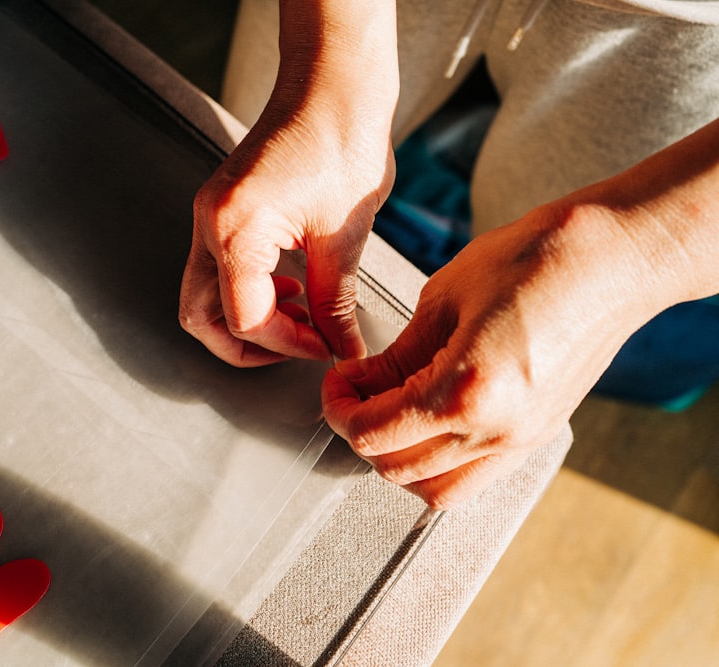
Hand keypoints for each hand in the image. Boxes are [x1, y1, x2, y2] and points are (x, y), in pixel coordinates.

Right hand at [179, 87, 394, 365]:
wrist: (332, 84)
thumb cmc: (340, 139)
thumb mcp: (344, 234)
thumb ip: (335, 301)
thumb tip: (341, 345)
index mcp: (234, 230)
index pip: (245, 319)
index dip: (289, 345)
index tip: (326, 345)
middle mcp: (209, 224)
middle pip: (199, 317)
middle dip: (247, 345)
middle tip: (295, 348)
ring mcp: (209, 215)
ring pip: (204, 295)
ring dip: (247, 317)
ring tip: (298, 313)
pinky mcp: (222, 209)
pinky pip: (218, 267)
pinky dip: (248, 289)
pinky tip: (289, 284)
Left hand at [322, 202, 662, 507]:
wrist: (614, 260)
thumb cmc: (538, 259)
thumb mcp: (444, 297)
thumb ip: (397, 355)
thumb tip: (362, 383)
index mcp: (466, 390)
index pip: (374, 432)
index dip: (339, 409)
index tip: (336, 384)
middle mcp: (496, 429)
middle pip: (396, 468)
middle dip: (360, 432)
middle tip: (352, 395)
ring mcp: (521, 440)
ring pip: (434, 489)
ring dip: (397, 460)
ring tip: (386, 415)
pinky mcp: (536, 436)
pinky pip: (474, 479)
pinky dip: (437, 466)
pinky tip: (426, 428)